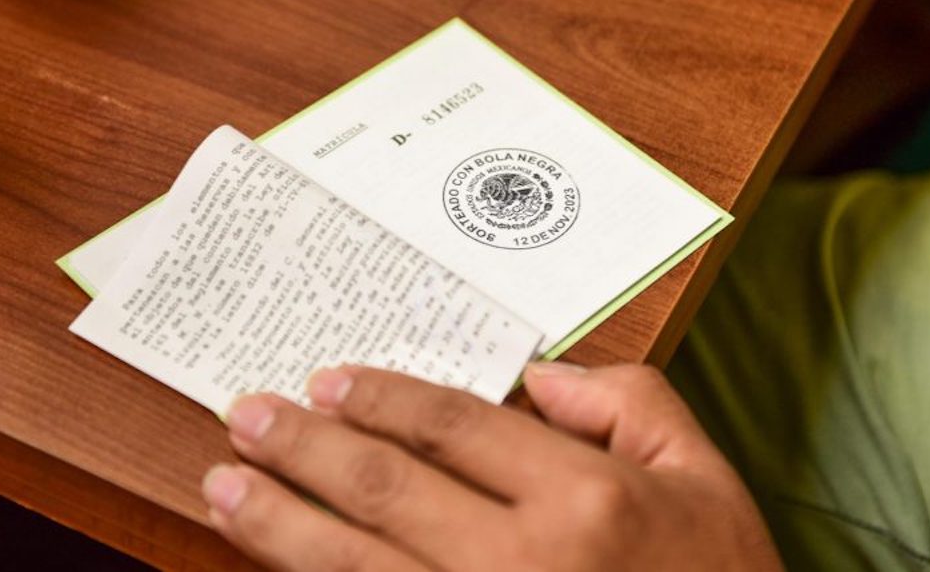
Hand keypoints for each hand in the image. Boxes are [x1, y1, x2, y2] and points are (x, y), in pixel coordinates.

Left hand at [201, 363, 781, 571]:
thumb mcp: (705, 478)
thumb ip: (629, 404)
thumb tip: (538, 377)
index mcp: (585, 498)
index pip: (454, 427)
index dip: (381, 398)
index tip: (328, 381)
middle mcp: (526, 561)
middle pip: (386, 489)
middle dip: (306, 449)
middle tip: (248, 416)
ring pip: (357, 564)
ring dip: (279, 524)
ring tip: (224, 485)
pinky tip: (280, 566)